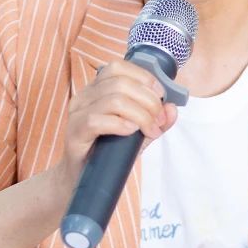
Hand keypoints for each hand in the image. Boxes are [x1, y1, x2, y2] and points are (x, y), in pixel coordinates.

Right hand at [62, 60, 178, 176]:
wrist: (84, 180)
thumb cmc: (109, 152)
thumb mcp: (139, 134)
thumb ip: (157, 121)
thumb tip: (172, 109)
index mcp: (97, 90)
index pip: (118, 68)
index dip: (144, 78)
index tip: (161, 95)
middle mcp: (84, 97)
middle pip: (120, 83)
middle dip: (148, 100)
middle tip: (158, 120)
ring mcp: (77, 115)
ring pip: (113, 100)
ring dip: (140, 114)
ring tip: (150, 130)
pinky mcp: (74, 134)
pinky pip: (96, 121)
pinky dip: (120, 124)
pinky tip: (131, 132)